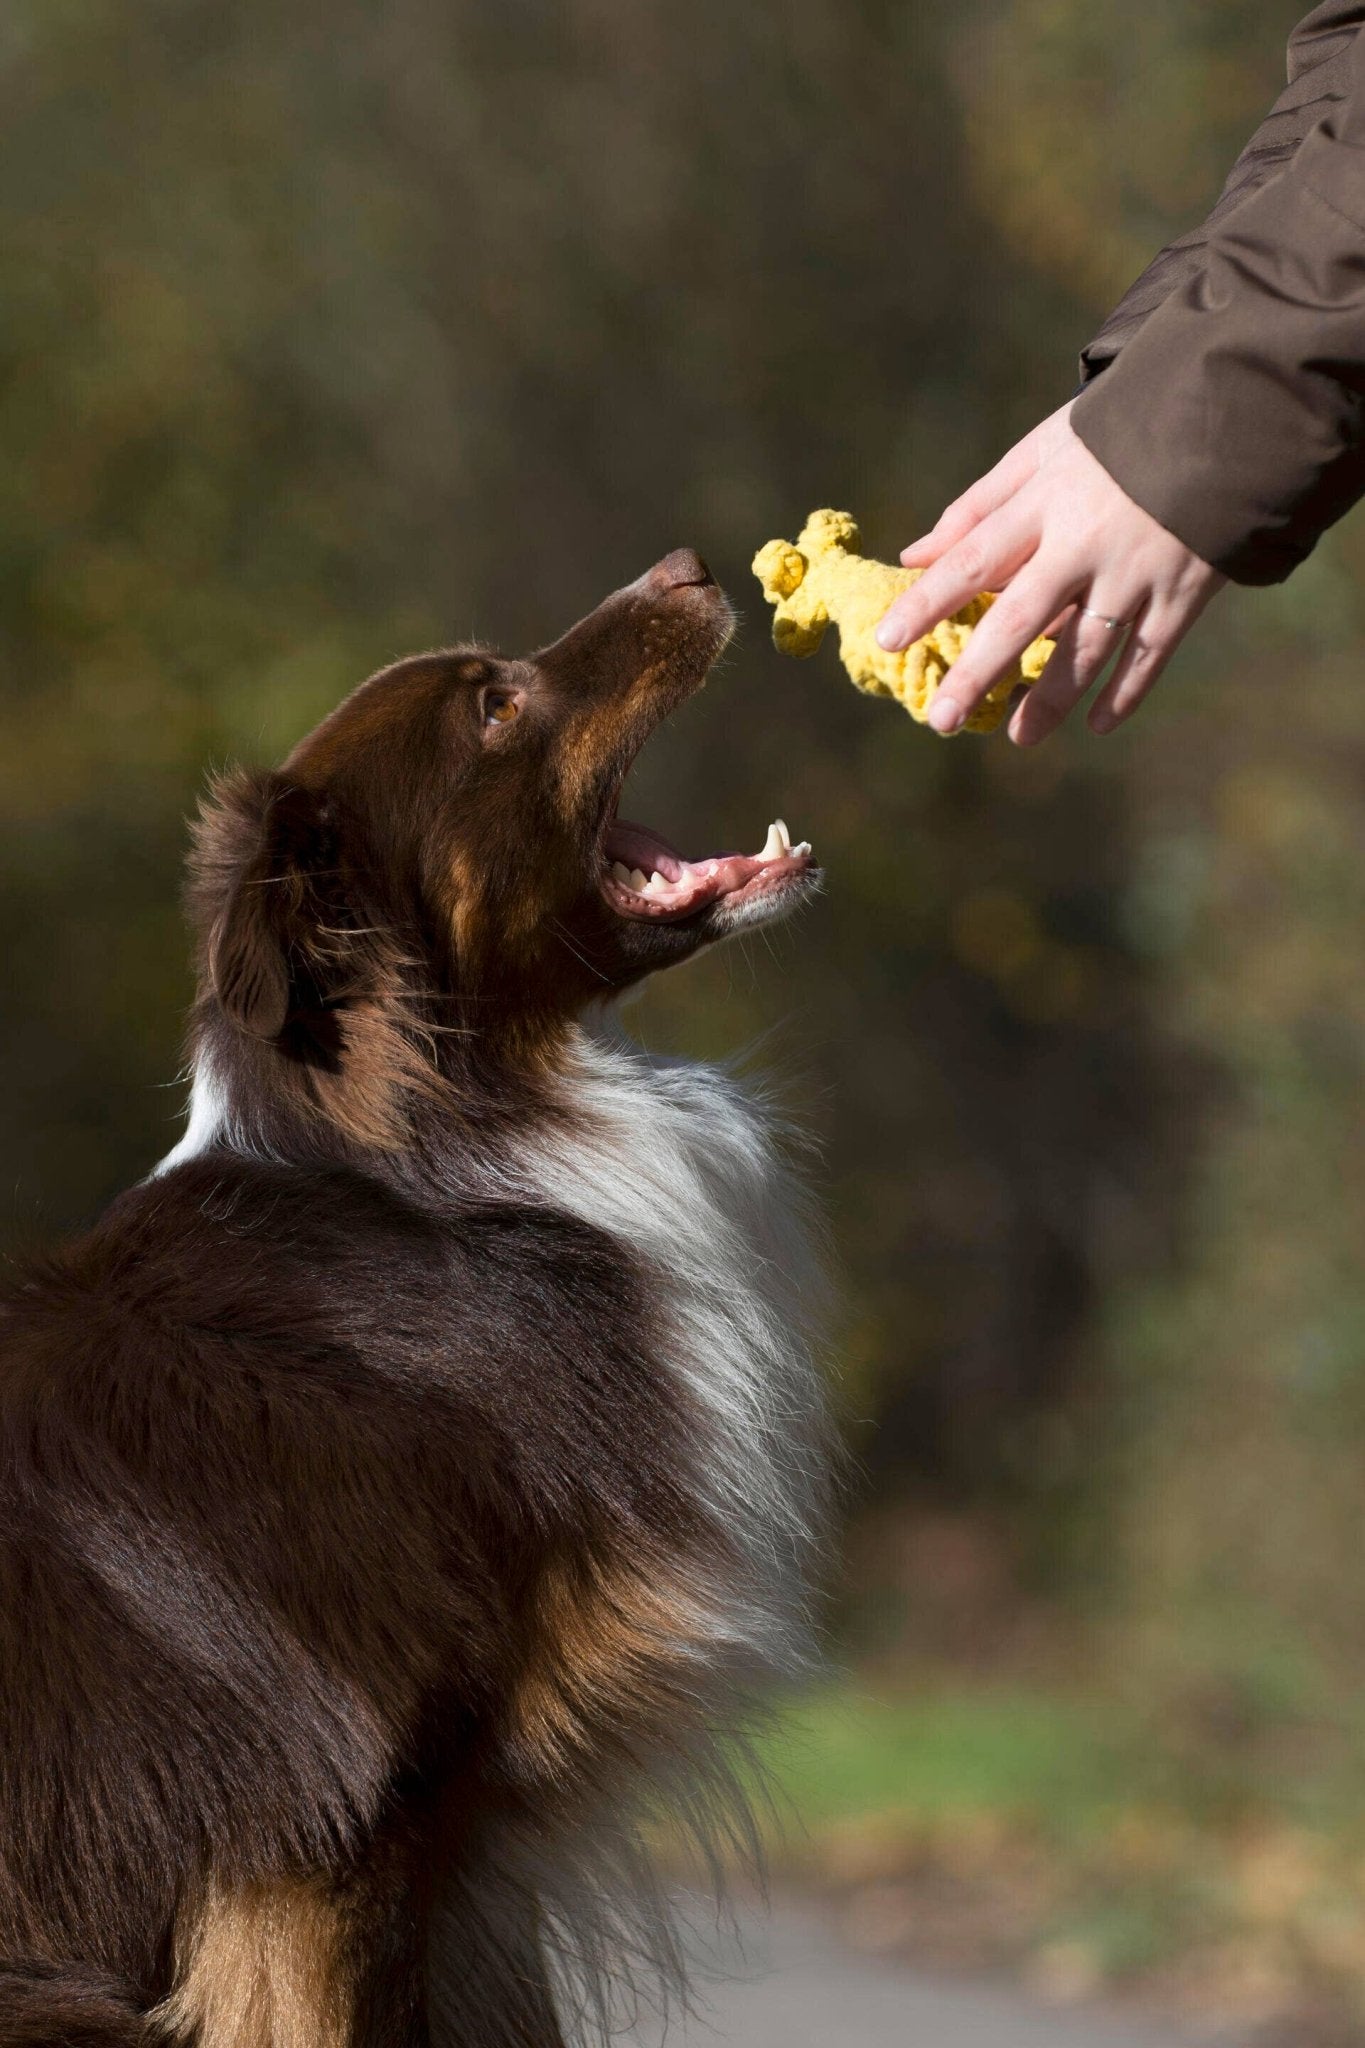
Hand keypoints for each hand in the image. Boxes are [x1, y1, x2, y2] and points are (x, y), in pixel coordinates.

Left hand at [875, 401, 1226, 742]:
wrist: (1228, 414)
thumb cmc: (1118, 433)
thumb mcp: (1042, 451)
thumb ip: (978, 505)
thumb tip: (915, 555)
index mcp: (1044, 504)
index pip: (972, 560)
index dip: (927, 601)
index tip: (887, 639)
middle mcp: (1085, 544)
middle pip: (1019, 619)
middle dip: (978, 673)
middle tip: (941, 720)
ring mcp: (1137, 573)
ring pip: (1085, 650)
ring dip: (1051, 700)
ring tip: (1019, 737)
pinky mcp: (1183, 591)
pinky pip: (1150, 654)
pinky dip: (1126, 692)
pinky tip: (1098, 725)